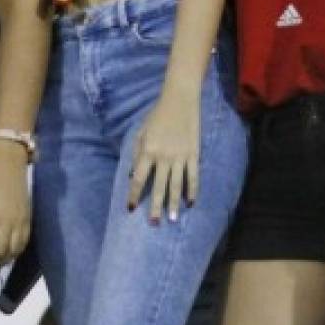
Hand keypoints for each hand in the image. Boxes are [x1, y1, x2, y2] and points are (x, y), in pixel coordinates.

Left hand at [128, 93, 199, 223]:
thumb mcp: (141, 132)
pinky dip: (192, 190)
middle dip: (155, 206)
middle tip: (154, 224)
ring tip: (173, 219)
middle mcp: (163, 156)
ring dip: (174, 204)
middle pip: (158, 186)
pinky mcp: (194, 154)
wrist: (179, 100)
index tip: (131, 208)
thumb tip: (135, 174)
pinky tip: (190, 202)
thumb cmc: (157, 115)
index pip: (139, 178)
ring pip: (176, 185)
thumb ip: (137, 152)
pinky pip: (193, 176)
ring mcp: (180, 157)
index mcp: (148, 150)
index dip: (134, 194)